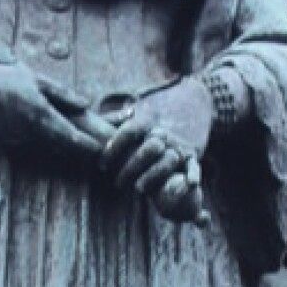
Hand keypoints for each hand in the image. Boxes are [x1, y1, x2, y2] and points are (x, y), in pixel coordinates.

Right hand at [0, 51, 106, 169]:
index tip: (101, 151)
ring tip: (83, 150)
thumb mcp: (35, 80)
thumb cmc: (2, 78)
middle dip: (79, 151)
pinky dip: (45, 145)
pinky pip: (32, 146)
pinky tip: (52, 141)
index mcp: (39, 113)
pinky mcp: (8, 143)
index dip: (86, 146)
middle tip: (98, 154)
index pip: (69, 136)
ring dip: (63, 149)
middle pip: (61, 147)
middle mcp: (30, 131)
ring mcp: (18, 140)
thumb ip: (61, 94)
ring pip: (47, 148)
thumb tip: (86, 104)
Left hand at [99, 78, 213, 220]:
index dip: (113, 148)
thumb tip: (89, 121)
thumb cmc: (159, 105)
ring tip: (140, 189)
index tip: (102, 164)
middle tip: (117, 183)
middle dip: (131, 168)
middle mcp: (162, 131)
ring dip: (153, 176)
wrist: (196, 97)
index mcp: (146, 120)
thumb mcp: (138, 107)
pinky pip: (193, 164)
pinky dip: (193, 174)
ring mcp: (178, 142)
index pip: (127, 133)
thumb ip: (116, 118)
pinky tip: (191, 184)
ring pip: (167, 160)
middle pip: (147, 150)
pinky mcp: (192, 152)